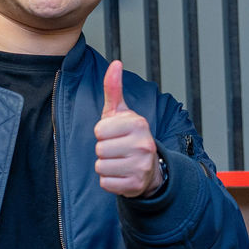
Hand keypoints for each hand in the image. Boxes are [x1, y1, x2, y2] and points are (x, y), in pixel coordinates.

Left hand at [94, 60, 162, 197]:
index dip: (102, 133)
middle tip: (117, 149)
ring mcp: (141, 166)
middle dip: (103, 150)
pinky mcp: (136, 185)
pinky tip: (121, 174)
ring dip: (105, 165)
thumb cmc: (128, 136)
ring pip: (101, 167)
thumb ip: (114, 88)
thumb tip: (115, 63)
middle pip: (99, 149)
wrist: (149, 167)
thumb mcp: (121, 112)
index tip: (114, 134)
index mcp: (138, 123)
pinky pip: (105, 183)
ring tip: (119, 161)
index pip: (99, 130)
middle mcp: (143, 144)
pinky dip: (109, 181)